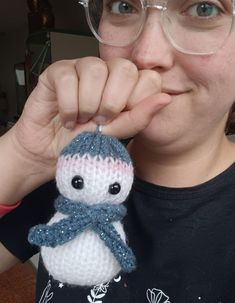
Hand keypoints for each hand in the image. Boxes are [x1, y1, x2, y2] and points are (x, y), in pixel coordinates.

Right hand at [14, 57, 170, 163]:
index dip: (135, 102)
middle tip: (99, 121)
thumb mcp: (116, 133)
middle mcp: (106, 72)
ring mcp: (82, 68)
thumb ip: (139, 116)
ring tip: (81, 120)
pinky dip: (68, 105)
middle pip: (125, 68)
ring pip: (95, 70)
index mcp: (125, 86)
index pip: (147, 78)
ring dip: (88, 105)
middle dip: (111, 102)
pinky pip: (68, 78)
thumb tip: (165, 98)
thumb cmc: (85, 141)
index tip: (119, 120)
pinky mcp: (58, 71)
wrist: (52, 151)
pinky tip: (67, 118)